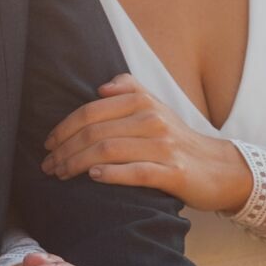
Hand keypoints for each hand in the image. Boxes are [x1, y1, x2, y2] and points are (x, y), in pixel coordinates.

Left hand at [42, 73, 252, 213]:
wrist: (218, 167)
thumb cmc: (176, 138)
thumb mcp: (155, 106)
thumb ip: (129, 89)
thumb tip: (100, 88)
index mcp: (142, 101)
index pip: (91, 111)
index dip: (64, 128)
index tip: (48, 144)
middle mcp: (152, 120)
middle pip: (95, 132)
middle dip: (65, 149)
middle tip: (48, 165)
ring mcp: (164, 146)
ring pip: (109, 151)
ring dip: (78, 163)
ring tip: (61, 174)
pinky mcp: (174, 173)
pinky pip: (136, 172)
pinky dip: (111, 174)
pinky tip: (93, 177)